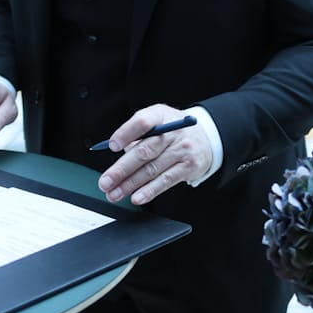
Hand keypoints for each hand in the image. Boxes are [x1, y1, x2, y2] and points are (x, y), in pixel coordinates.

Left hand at [97, 104, 212, 204]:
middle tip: (106, 182)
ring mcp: (182, 150)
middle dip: (121, 169)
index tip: (112, 146)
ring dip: (130, 184)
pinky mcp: (188, 167)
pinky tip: (136, 197)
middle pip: (144, 151)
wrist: (206, 138)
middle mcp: (173, 131)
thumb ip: (138, 134)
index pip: (143, 122)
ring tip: (115, 193)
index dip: (126, 133)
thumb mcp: (157, 121)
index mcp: (160, 115)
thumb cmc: (173, 131)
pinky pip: (165, 181)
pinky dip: (149, 191)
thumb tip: (118, 153)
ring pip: (151, 169)